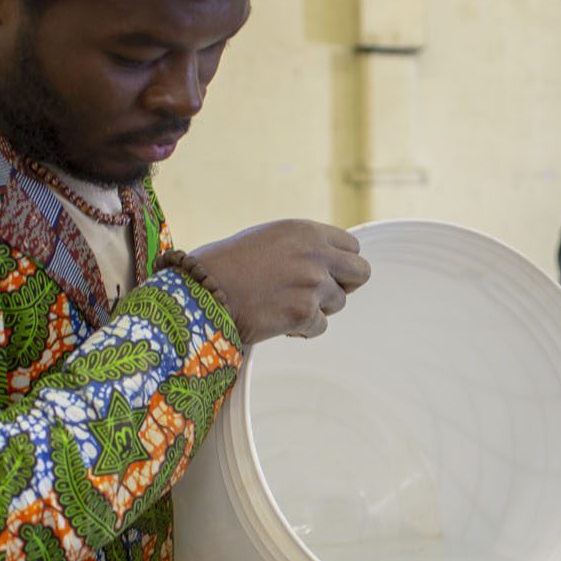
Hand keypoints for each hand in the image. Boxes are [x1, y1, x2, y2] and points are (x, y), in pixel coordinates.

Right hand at [185, 219, 370, 344]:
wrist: (199, 291)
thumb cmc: (224, 264)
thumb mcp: (268, 238)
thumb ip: (302, 246)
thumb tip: (329, 261)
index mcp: (307, 231)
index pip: (352, 246)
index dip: (340, 261)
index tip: (328, 271)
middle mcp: (315, 255)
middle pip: (361, 273)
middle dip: (345, 284)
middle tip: (321, 292)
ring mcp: (313, 285)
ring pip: (338, 303)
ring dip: (316, 308)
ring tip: (283, 304)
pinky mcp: (304, 314)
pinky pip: (319, 327)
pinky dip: (302, 329)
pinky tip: (277, 319)